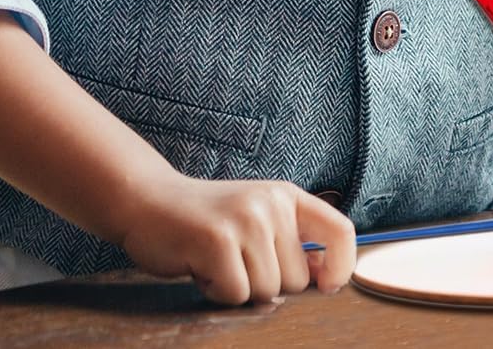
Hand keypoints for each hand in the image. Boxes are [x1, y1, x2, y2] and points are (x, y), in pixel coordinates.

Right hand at [114, 172, 358, 304]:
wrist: (150, 202)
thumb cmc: (208, 222)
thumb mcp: (258, 220)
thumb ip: (290, 243)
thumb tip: (326, 279)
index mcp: (288, 197)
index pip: (340, 231)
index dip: (343, 266)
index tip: (327, 287)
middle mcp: (272, 204)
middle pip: (296, 280)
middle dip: (265, 285)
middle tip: (234, 260)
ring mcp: (246, 220)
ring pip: (266, 292)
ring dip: (237, 288)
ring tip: (216, 260)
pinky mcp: (217, 241)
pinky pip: (235, 295)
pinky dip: (215, 291)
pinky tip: (200, 266)